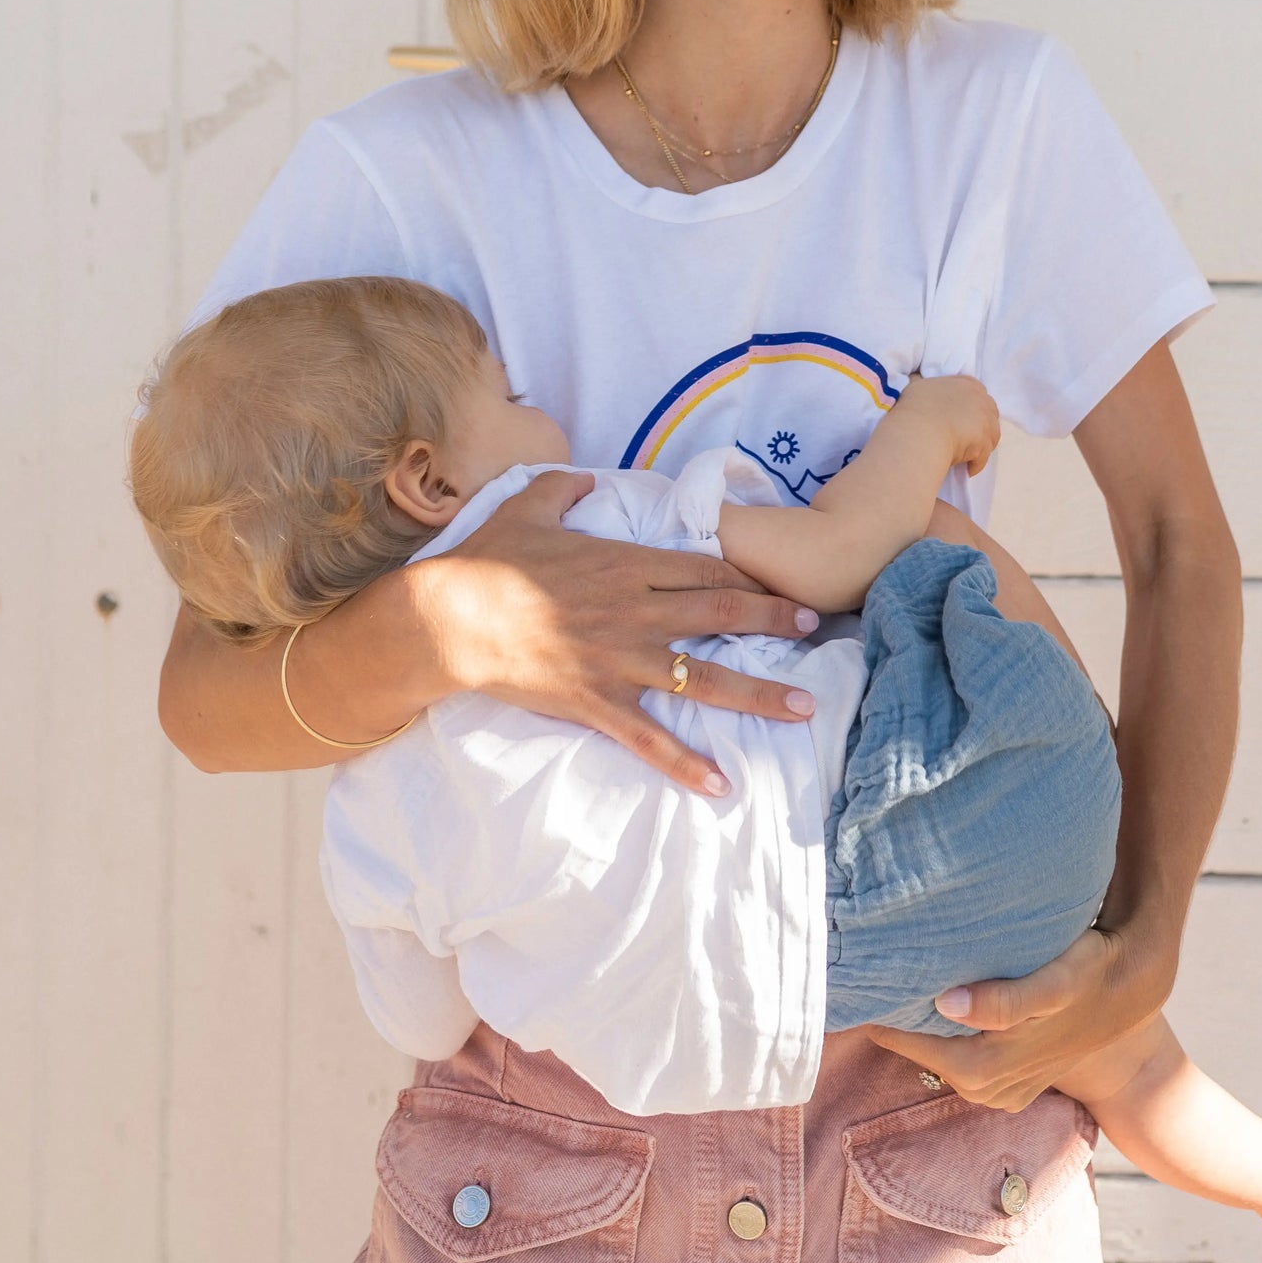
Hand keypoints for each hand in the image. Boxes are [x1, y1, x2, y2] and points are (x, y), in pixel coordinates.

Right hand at [410, 471, 821, 795]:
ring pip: (704, 679)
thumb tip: (584, 477)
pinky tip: (721, 785)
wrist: (449, 618)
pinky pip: (651, 739)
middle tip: (813, 627)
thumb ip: (563, 487)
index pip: (705, 568)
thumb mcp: (527, 507)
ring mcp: (620, 660)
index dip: (748, 575)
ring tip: (803, 706)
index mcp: (625, 563)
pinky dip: (687, 764)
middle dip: (773, 620)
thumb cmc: (486, 561)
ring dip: (759, 694)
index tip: (780, 581)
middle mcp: (635, 611)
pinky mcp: (597, 702)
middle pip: (722, 615)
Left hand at [865, 925, 1172, 1111]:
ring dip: (906, 1019)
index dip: (872, 1007)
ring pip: (929, 1049)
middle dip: (881, 1011)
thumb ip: (1002, 1001)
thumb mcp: (1053, 986)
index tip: (843, 974)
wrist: (1131, 993)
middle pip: (909, 1045)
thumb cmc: (1087, 977)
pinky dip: (936, 1028)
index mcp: (981, 1067)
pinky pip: (952, 1052)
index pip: (900, 1037)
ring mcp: (994, 1087)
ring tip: (878, 975)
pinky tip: (926, 995)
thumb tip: (946, 1003)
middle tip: (851, 967)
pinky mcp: (1005, 1079)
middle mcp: (982, 1085)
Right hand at [899, 374, 999, 477]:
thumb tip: (917, 379)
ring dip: (981, 446)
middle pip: (989, 414)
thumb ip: (923, 383)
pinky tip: (966, 469)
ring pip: (991, 436)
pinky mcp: (984, 444)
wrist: (920, 429)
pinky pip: (983, 458)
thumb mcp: (917, 386)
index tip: (960, 415)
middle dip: (980, 426)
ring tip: (966, 455)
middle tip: (965, 437)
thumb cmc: (916, 406)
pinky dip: (975, 464)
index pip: (977, 391)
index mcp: (967, 384)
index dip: (969, 405)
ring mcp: (986, 423)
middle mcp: (982, 401)